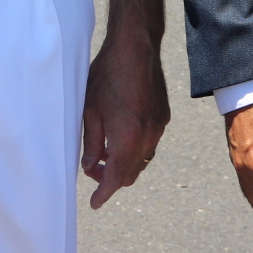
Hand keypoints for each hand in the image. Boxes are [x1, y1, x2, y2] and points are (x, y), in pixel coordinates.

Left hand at [81, 34, 169, 208]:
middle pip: (130, 174)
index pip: (115, 179)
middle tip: (93, 171)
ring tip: (104, 152)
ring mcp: (158, 128)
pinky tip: (120, 135)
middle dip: (112, 179)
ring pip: (141, 160)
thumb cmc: (106, 76)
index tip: (94, 203)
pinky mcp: (163, 117)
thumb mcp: (89, 111)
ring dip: (124, 163)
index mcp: (127, 139)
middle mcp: (147, 138)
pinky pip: (149, 143)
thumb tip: (89, 167)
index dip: (103, 193)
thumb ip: (90, 143)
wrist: (134, 49)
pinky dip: (135, 148)